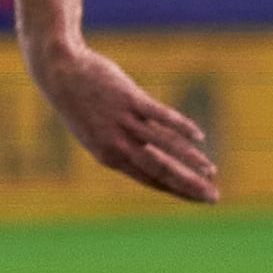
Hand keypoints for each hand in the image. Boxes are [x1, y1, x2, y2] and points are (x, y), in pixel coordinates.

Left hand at [28, 37, 218, 202]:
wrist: (59, 74)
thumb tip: (145, 154)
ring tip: (210, 170)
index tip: (198, 198)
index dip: (177, 191)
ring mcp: (124, 122)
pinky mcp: (129, 100)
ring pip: (164, 147)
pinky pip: (160, 116)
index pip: (151, 180)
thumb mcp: (95, 132)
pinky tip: (198, 136)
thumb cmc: (79, 103)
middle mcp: (118, 145)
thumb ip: (120, 145)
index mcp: (110, 157)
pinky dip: (181, 127)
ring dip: (190, 160)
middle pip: (161, 171)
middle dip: (189, 185)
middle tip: (213, 197)